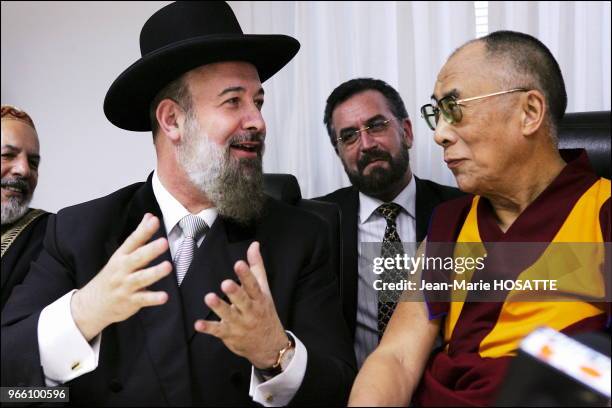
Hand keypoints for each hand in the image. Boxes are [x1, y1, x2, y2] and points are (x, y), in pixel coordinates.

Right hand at [71, 213, 172, 340]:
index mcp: (120, 257)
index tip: (154, 221)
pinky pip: (143, 300)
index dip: (143, 231)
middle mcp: (122, 270)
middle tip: (164, 242)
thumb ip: (138, 237)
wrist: (91, 305)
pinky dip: (153, 298)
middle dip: (150, 250)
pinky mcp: (130, 302)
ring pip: (141, 278)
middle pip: (136, 258)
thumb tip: (150, 217)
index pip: (132, 241)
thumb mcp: (121, 255)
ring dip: (154, 272)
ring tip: (168, 266)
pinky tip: (164, 296)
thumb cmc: (111, 277)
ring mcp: (126, 286)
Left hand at [194, 241, 289, 368]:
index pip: (253, 285)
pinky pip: (218, 331)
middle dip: (235, 292)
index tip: (239, 264)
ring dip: (219, 307)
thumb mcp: (264, 289)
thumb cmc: (264, 312)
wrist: (269, 345)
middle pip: (243, 301)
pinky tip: (198, 324)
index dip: (246, 275)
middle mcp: (250, 311)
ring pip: (228, 315)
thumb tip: (254, 245)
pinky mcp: (229, 334)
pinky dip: (208, 328)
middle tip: (225, 283)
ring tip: (209, 297)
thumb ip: (256, 266)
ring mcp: (240, 324)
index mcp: (259, 298)